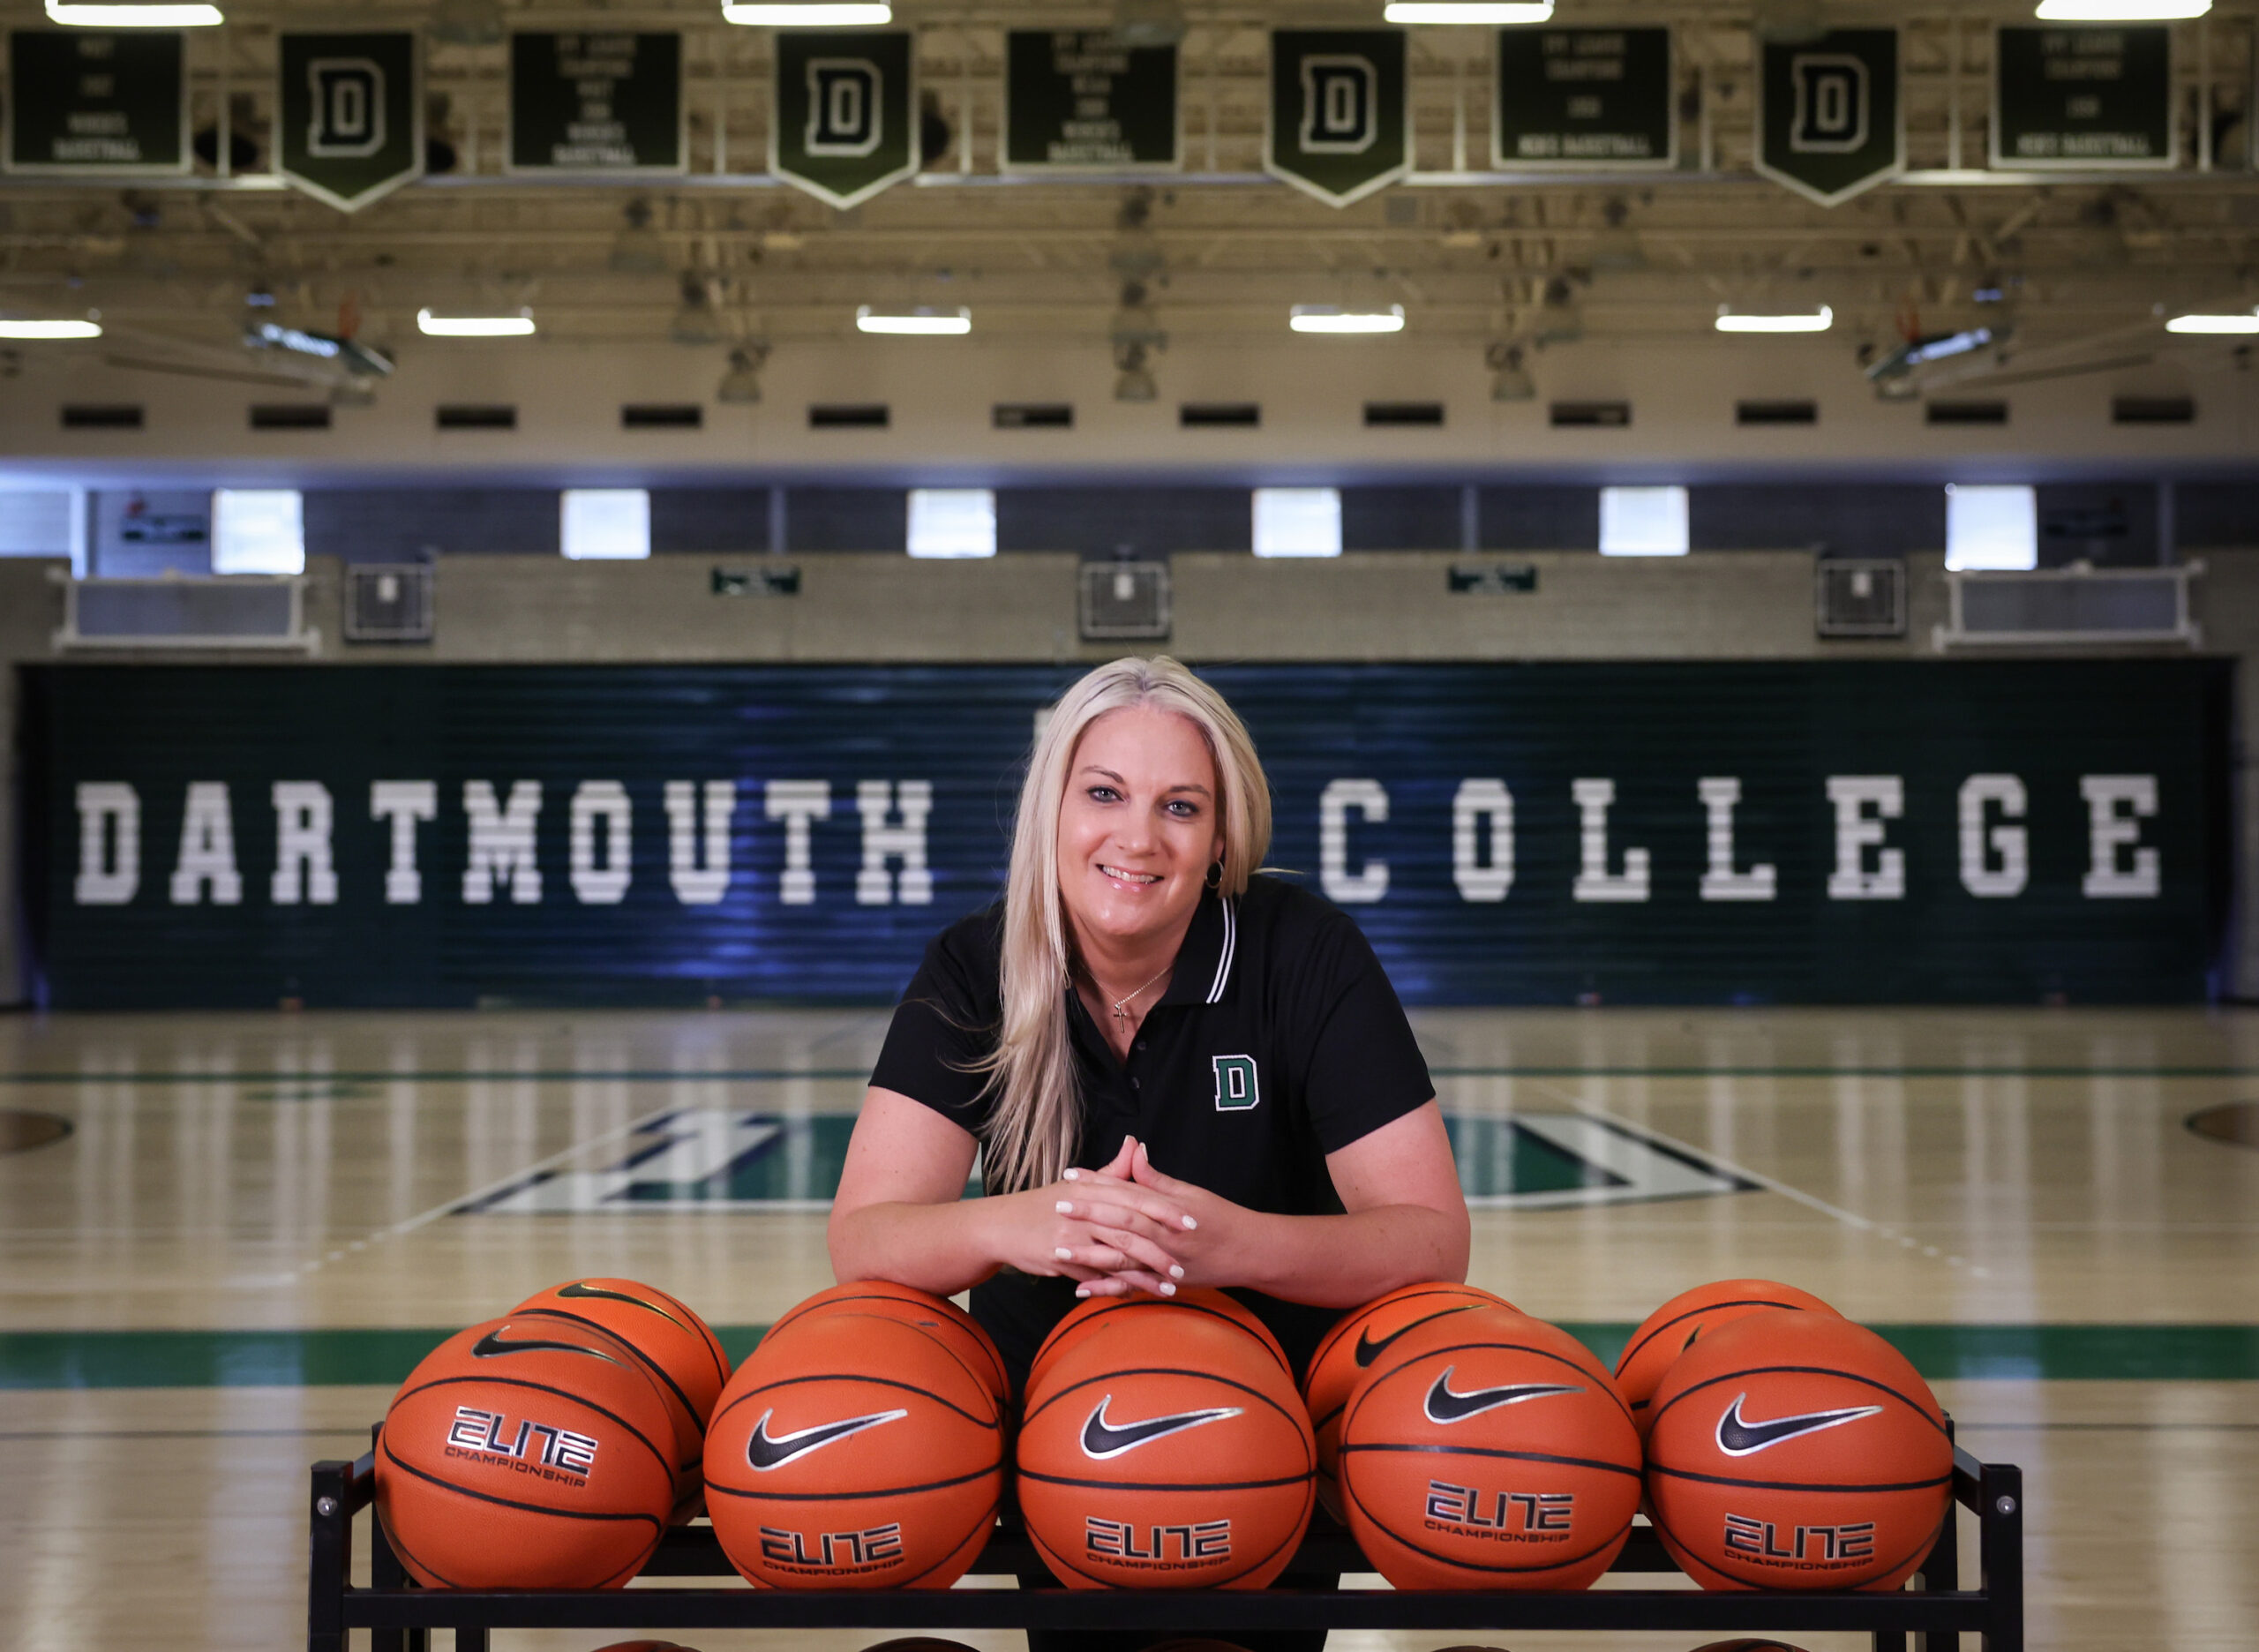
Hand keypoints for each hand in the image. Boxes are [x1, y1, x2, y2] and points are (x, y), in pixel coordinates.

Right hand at [985, 1137, 1194, 1297]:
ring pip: (1116, 1256)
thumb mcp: (1077, 1185)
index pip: (1135, 1197)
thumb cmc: (1043, 1206)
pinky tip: (1136, 1293)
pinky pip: (1096, 1275)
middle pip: (1129, 1228)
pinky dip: (1117, 1285)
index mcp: (1091, 1189)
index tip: (1191, 1222)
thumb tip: (1136, 1144)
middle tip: (1185, 1262)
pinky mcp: (1060, 1258)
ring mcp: (1071, 1235)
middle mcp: (1083, 1209)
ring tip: (1168, 1284)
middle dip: (1160, 1246)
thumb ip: (1112, 1171)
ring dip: (1144, 1272)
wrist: (1001, 1226)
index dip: (1165, 1210)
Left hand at [1057, 1138, 1242, 1295]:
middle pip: (1121, 1223)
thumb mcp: (1192, 1193)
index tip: (1072, 1175)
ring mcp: (1164, 1263)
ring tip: (1059, 1248)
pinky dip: (1106, 1288)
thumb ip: (1158, 1179)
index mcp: (1169, 1210)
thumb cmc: (1222, 1218)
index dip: (1098, 1183)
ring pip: (1122, 1257)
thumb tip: (1135, 1151)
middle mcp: (1165, 1237)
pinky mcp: (1165, 1283)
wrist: (1251, 1253)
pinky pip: (1131, 1287)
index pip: (1128, 1192)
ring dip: (1088, 1253)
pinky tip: (1081, 1288)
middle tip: (1057, 1204)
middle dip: (1087, 1214)